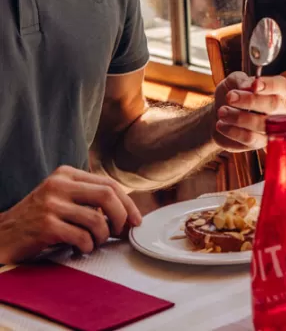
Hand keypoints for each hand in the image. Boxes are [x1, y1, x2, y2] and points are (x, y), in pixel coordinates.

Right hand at [0, 166, 141, 263]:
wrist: (0, 235)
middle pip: (107, 196)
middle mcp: (59, 185)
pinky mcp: (45, 226)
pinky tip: (82, 249)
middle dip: (121, 216)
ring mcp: (51, 205)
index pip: (108, 184)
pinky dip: (88, 245)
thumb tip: (126, 211)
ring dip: (102, 236)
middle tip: (122, 231)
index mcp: (67, 174)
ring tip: (96, 242)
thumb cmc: (36, 219)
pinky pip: (81, 236)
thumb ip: (88, 197)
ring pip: (96, 219)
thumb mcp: (61, 197)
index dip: (127, 202)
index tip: (136, 218)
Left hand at [213, 72, 285, 150]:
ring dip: (238, 117)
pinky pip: (250, 138)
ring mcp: (272, 128)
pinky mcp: (260, 143)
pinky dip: (233, 131)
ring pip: (262, 124)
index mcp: (277, 90)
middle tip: (230, 97)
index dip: (269, 85)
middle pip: (274, 104)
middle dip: (250, 100)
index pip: (281, 86)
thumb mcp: (232, 81)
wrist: (218, 116)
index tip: (254, 85)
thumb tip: (248, 87)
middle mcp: (279, 110)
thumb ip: (241, 81)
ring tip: (222, 111)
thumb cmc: (231, 96)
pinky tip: (221, 124)